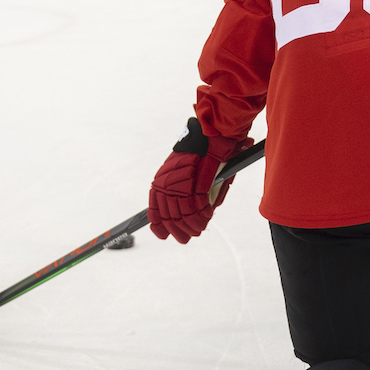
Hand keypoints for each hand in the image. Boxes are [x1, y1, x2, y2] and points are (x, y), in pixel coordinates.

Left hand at [148, 117, 252, 242]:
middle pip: (169, 215)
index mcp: (163, 179)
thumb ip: (190, 191)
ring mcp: (182, 181)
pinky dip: (202, 216)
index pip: (155, 208)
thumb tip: (194, 212)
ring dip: (192, 226)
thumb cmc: (205, 149)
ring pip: (183, 214)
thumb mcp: (192, 172)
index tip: (163, 235)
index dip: (159, 225)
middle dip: (177, 231)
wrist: (214, 132)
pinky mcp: (197, 180)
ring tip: (198, 230)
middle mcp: (168, 181)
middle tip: (186, 238)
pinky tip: (206, 219)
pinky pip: (197, 206)